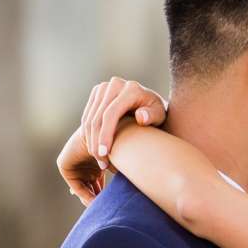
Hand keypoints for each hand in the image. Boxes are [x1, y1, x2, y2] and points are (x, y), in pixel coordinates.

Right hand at [57, 76, 166, 201]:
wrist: (149, 103)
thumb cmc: (157, 113)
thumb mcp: (160, 115)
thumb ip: (153, 116)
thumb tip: (141, 116)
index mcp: (131, 89)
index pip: (111, 114)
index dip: (105, 135)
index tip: (105, 154)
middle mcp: (115, 84)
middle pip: (97, 117)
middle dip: (96, 142)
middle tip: (102, 163)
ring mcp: (104, 87)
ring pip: (89, 119)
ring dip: (91, 141)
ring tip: (100, 160)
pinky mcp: (97, 93)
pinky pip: (87, 117)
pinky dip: (89, 134)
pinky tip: (95, 149)